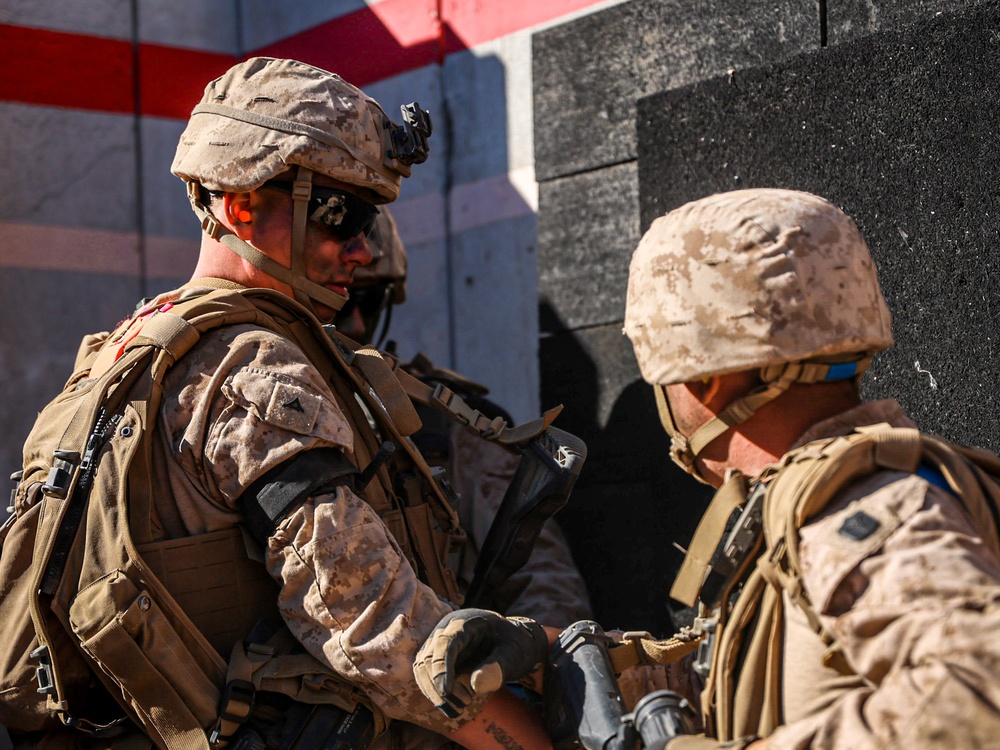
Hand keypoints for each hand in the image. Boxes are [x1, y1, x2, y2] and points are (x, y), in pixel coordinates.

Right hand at [413, 608, 548, 717]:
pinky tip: (451, 705)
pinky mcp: (436, 656)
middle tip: (464, 705)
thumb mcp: (514, 652)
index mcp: (465, 622)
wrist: (511, 642)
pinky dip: (435, 692)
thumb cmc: (513, 644)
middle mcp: (446, 629)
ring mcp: (438, 642)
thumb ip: (499, 665)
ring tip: (457, 711)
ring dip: (434, 692)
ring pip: (423, 668)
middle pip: (429, 657)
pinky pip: (426, 675)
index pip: (445, 642)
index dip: (442, 668)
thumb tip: (477, 685)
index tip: (447, 693)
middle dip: (439, 686)